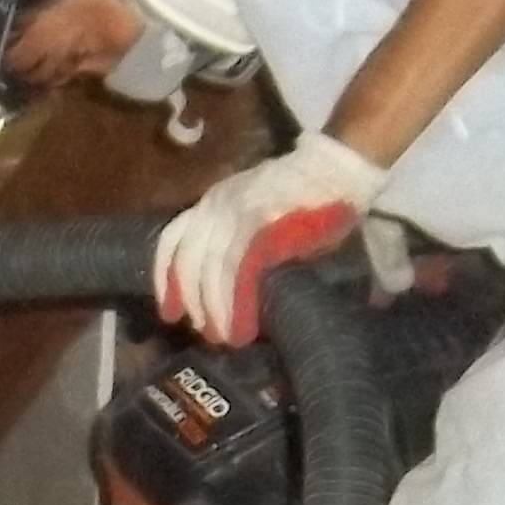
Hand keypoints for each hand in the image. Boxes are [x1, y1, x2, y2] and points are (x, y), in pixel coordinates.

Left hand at [151, 133, 389, 342]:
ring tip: (224, 336)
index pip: (174, 240)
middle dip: (194, 300)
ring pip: (212, 269)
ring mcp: (238, 214)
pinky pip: (239, 271)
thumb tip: (233, 286)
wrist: (338, 167)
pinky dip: (237, 303)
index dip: (167, 278)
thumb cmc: (305, 195)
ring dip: (215, 307)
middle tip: (206, 332)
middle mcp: (218, 205)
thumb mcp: (260, 211)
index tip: (169, 310)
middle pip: (190, 260)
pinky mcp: (262, 226)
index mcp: (214, 201)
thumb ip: (241, 242)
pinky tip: (241, 326)